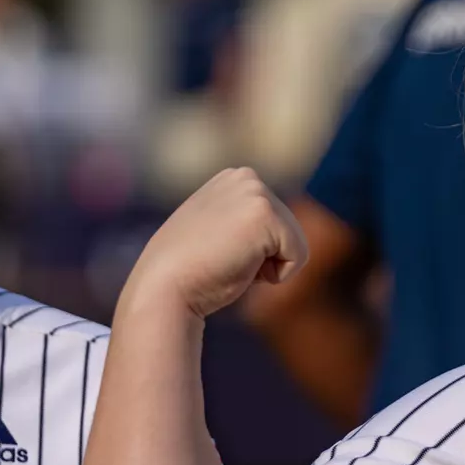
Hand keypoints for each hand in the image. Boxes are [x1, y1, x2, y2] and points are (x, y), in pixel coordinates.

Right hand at [123, 168, 308, 319]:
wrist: (164, 287)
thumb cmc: (189, 271)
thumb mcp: (217, 232)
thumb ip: (239, 221)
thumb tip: (260, 231)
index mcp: (235, 178)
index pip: (277, 224)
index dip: (255, 250)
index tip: (218, 250)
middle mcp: (246, 176)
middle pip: (290, 232)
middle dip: (264, 257)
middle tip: (224, 258)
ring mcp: (255, 192)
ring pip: (297, 245)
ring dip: (268, 266)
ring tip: (230, 261)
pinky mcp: (265, 214)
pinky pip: (299, 257)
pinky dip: (276, 275)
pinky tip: (240, 266)